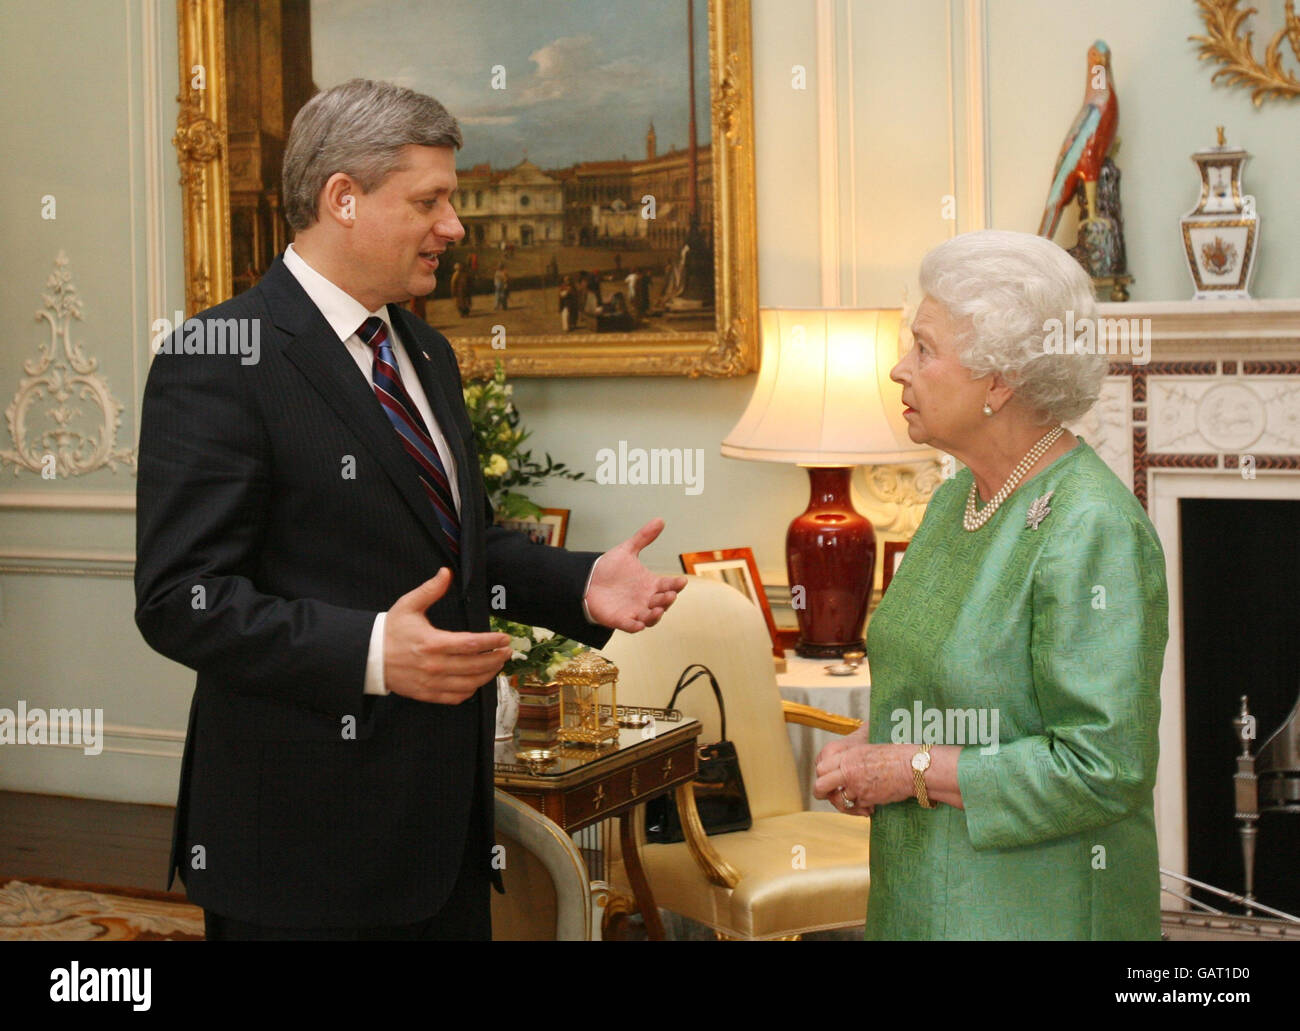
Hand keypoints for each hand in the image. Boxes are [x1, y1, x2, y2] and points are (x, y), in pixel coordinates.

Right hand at [383, 568, 510, 703]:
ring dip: (488, 675)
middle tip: (507, 651)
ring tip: (497, 665)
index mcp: (433, 643)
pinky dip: (470, 691)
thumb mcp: (408, 605)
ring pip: (469, 684)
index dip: (492, 642)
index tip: (504, 638)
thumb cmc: (390, 630)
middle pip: (476, 666)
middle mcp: (434, 665)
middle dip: (496, 659)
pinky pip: (456, 697)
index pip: (471, 644)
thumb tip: (446, 572)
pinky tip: (477, 681)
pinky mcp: (427, 694)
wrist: (368, 657)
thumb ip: (430, 589)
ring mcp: (431, 682)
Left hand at [584, 518, 686, 632]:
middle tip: (669, 594)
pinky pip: (631, 626)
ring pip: (651, 617)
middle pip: (662, 602)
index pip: (668, 585)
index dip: (676, 584)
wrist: (587, 581)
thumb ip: (643, 537)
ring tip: (657, 610)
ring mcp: (635, 610)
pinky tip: (639, 624)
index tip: (681, 581)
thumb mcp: (627, 550)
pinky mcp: (621, 619)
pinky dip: (636, 626)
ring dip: (655, 615)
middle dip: (667, 600)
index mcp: (651, 584)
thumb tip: (660, 520)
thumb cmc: (610, 568)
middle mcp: (646, 599)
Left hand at [814, 741, 913, 814]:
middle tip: (825, 795)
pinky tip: (869, 806)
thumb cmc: (894, 756)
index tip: (824, 780)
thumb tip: (837, 771)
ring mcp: (857, 786)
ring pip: (838, 800)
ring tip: (851, 802)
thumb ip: (850, 761)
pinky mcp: (867, 799)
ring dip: (843, 803)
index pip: (822, 767)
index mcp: (848, 756)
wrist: (912, 767)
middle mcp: (849, 771)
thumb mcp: (867, 752)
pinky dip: (860, 808)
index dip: (821, 775)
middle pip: (821, 785)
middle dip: (821, 792)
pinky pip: (856, 806)